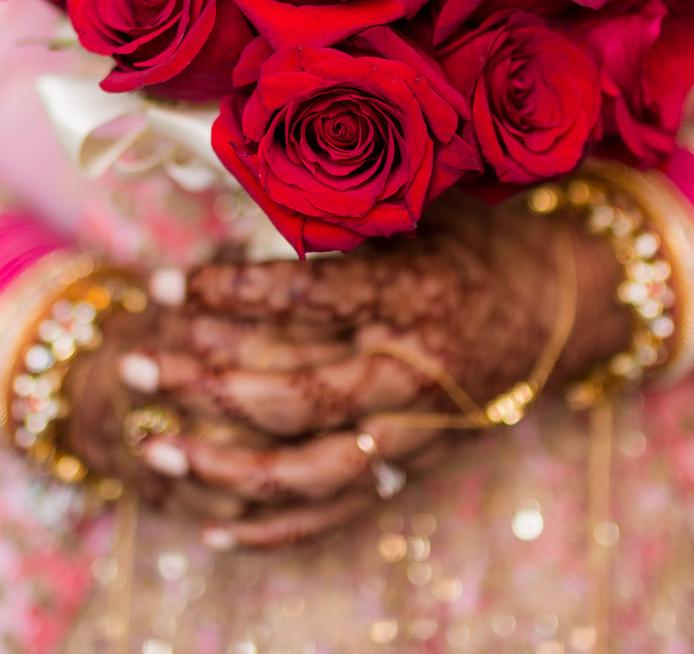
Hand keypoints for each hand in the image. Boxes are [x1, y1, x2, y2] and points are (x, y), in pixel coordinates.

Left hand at [97, 197, 631, 546]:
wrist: (558, 310)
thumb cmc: (475, 238)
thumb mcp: (424, 198)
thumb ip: (349, 198)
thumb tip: (252, 164)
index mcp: (417, 293)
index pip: (310, 297)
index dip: (233, 291)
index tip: (166, 281)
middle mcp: (418, 372)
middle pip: (297, 394)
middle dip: (206, 386)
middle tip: (135, 367)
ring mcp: (419, 431)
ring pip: (313, 468)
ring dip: (228, 469)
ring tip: (155, 450)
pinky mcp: (418, 468)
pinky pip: (341, 514)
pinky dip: (276, 528)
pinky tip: (211, 528)